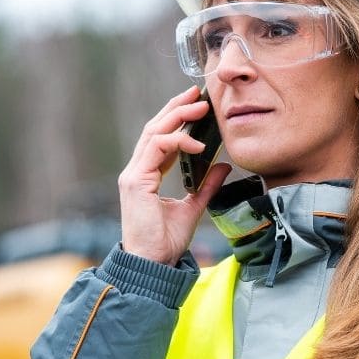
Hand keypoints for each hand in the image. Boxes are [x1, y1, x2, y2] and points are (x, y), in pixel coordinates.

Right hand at [117, 85, 231, 265]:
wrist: (152, 264)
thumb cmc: (166, 242)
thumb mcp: (194, 207)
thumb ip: (207, 186)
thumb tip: (224, 165)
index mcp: (147, 175)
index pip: (160, 138)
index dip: (177, 118)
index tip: (196, 104)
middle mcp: (137, 171)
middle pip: (155, 128)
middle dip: (176, 108)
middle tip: (197, 94)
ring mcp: (133, 175)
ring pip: (153, 133)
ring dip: (177, 116)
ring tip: (199, 107)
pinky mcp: (135, 181)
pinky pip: (156, 149)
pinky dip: (177, 141)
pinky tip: (197, 143)